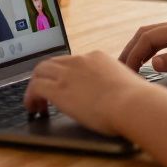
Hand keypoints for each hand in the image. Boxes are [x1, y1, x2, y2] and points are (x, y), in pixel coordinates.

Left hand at [23, 51, 145, 135]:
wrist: (131, 103)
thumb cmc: (135, 100)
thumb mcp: (125, 84)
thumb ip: (114, 84)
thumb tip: (114, 94)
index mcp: (97, 58)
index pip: (73, 61)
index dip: (65, 74)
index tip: (65, 86)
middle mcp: (80, 61)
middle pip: (53, 62)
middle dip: (46, 77)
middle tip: (44, 94)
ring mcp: (68, 73)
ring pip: (40, 71)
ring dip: (36, 86)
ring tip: (37, 103)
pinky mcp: (58, 89)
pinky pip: (35, 87)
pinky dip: (30, 97)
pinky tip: (34, 109)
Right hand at [118, 17, 166, 77]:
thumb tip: (152, 62)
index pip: (149, 38)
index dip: (133, 54)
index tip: (125, 71)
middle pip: (147, 32)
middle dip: (131, 49)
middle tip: (120, 68)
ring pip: (156, 34)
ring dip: (141, 48)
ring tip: (130, 65)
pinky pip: (166, 39)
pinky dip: (152, 48)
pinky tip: (151, 60)